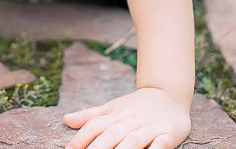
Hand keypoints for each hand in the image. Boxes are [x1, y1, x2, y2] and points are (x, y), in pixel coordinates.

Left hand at [63, 87, 191, 148]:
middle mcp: (131, 120)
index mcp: (116, 115)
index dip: (82, 137)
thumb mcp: (113, 107)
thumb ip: (90, 116)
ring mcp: (150, 127)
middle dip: (98, 148)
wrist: (169, 93)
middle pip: (112, 134)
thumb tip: (66, 119)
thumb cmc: (136, 106)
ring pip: (134, 140)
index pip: (96, 125)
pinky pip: (161, 144)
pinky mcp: (168, 134)